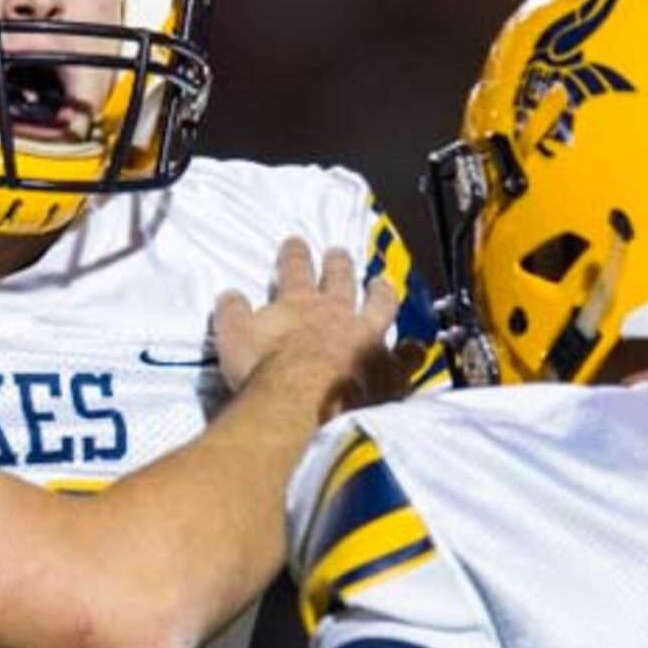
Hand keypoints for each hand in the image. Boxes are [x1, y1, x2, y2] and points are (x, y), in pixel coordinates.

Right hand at [210, 238, 401, 409]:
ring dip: (380, 292)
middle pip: (341, 278)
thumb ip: (232, 313)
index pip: (296, 268)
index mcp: (299, 303)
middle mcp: (336, 313)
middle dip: (338, 263)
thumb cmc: (264, 374)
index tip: (296, 244)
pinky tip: (416, 349)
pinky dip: (412, 352)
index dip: (295, 254)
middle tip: (339, 254)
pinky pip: (406, 357)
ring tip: (381, 284)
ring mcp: (366, 338)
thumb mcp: (232, 337)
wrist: (299, 403)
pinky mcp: (386, 369)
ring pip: (380, 305)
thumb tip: (230, 296)